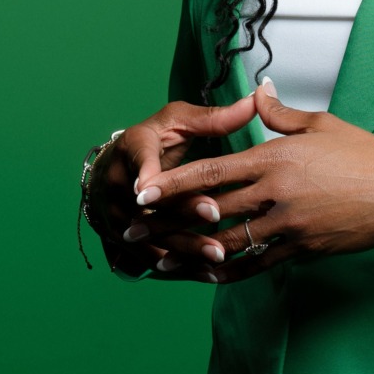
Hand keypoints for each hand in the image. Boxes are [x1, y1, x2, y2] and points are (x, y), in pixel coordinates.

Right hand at [86, 92, 259, 279]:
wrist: (117, 169)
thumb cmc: (156, 140)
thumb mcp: (178, 121)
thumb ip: (215, 118)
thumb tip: (255, 99)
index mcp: (132, 147)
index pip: (139, 158)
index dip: (146, 171)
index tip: (153, 185)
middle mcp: (118, 183)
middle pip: (149, 204)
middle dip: (181, 212)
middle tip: (215, 213)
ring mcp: (119, 215)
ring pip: (151, 236)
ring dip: (184, 248)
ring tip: (219, 255)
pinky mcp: (127, 239)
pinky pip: (154, 257)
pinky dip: (182, 266)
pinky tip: (210, 273)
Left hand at [138, 80, 373, 281]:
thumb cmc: (366, 156)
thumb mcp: (323, 125)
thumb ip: (282, 114)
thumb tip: (259, 92)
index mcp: (276, 158)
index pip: (212, 171)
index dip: (174, 183)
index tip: (144, 191)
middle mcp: (277, 193)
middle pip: (212, 210)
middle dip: (171, 221)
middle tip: (137, 229)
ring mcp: (290, 225)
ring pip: (230, 243)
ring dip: (192, 252)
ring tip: (161, 259)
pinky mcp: (304, 249)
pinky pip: (259, 263)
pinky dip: (230, 270)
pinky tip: (208, 273)